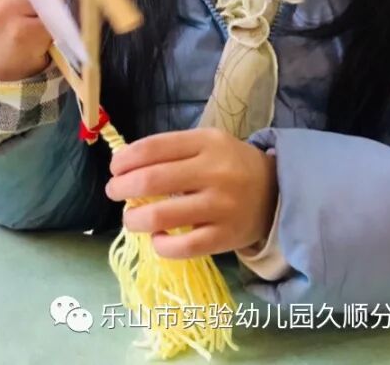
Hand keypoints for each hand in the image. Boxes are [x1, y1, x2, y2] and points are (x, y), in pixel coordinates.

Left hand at [105, 127, 278, 258]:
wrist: (275, 192)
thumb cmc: (230, 164)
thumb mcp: (206, 143)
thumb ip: (172, 150)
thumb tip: (127, 167)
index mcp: (206, 142)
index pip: (152, 148)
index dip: (125, 159)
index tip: (114, 167)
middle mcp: (213, 172)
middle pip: (151, 180)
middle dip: (122, 187)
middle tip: (113, 191)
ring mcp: (220, 207)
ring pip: (162, 216)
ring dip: (134, 219)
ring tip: (130, 218)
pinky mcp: (225, 238)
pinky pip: (183, 247)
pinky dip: (161, 245)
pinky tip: (156, 238)